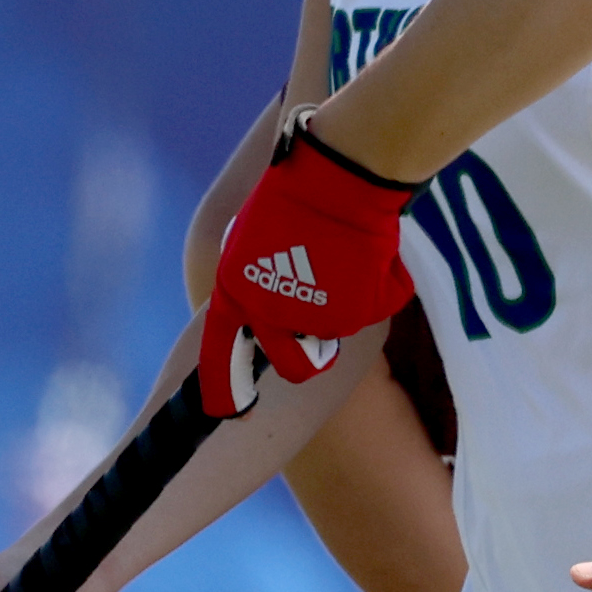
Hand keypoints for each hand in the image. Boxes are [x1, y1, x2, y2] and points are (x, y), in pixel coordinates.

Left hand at [201, 118, 420, 415]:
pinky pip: (364, 311)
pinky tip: (365, 256)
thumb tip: (278, 304)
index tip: (233, 412)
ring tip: (346, 271)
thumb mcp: (254, 242)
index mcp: (236, 292)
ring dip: (340, 313)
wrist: (336, 179)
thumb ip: (260, 283)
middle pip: (290, 363)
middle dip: (306, 358)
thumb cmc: (293, 197)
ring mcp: (310, 317)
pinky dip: (371, 290)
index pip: (220, 352)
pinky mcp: (350, 314)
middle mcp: (268, 313)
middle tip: (319, 339)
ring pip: (330, 334)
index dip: (224, 388)